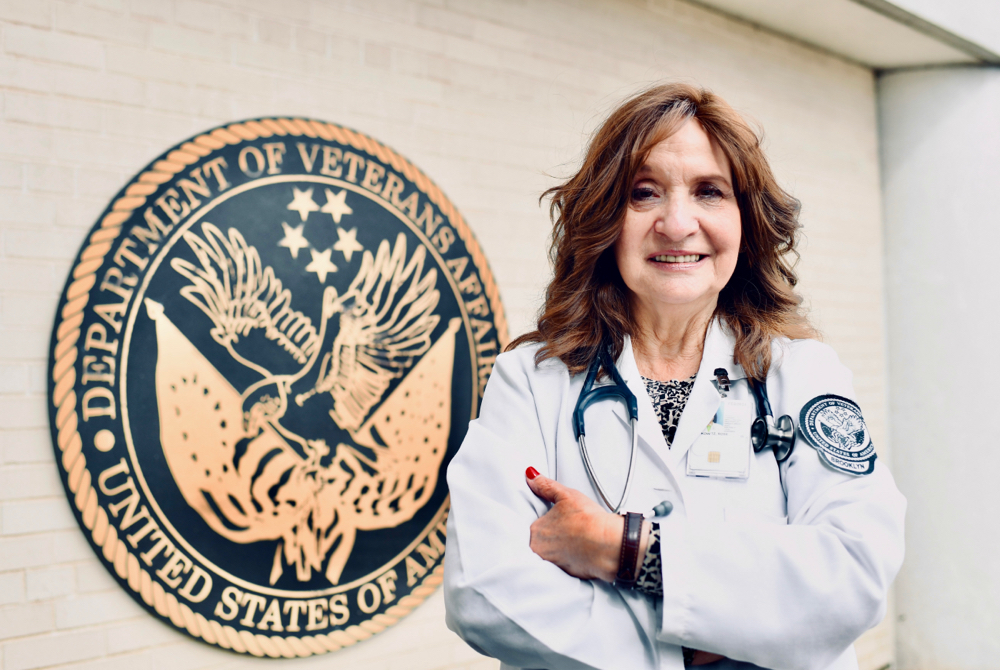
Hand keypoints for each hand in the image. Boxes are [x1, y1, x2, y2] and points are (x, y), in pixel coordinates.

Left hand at [525, 467, 626, 581]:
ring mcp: (554, 565)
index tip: (559, 519)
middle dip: (553, 536)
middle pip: (541, 541)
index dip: (549, 521)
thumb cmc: (588, 520)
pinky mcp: (568, 575)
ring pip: (553, 554)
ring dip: (561, 548)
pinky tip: (581, 551)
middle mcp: (540, 552)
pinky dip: (571, 558)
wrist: (610, 545)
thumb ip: (545, 485)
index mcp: (536, 532)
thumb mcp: (566, 495)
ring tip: (576, 539)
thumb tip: (531, 475)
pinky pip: (565, 565)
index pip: (535, 525)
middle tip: (569, 529)